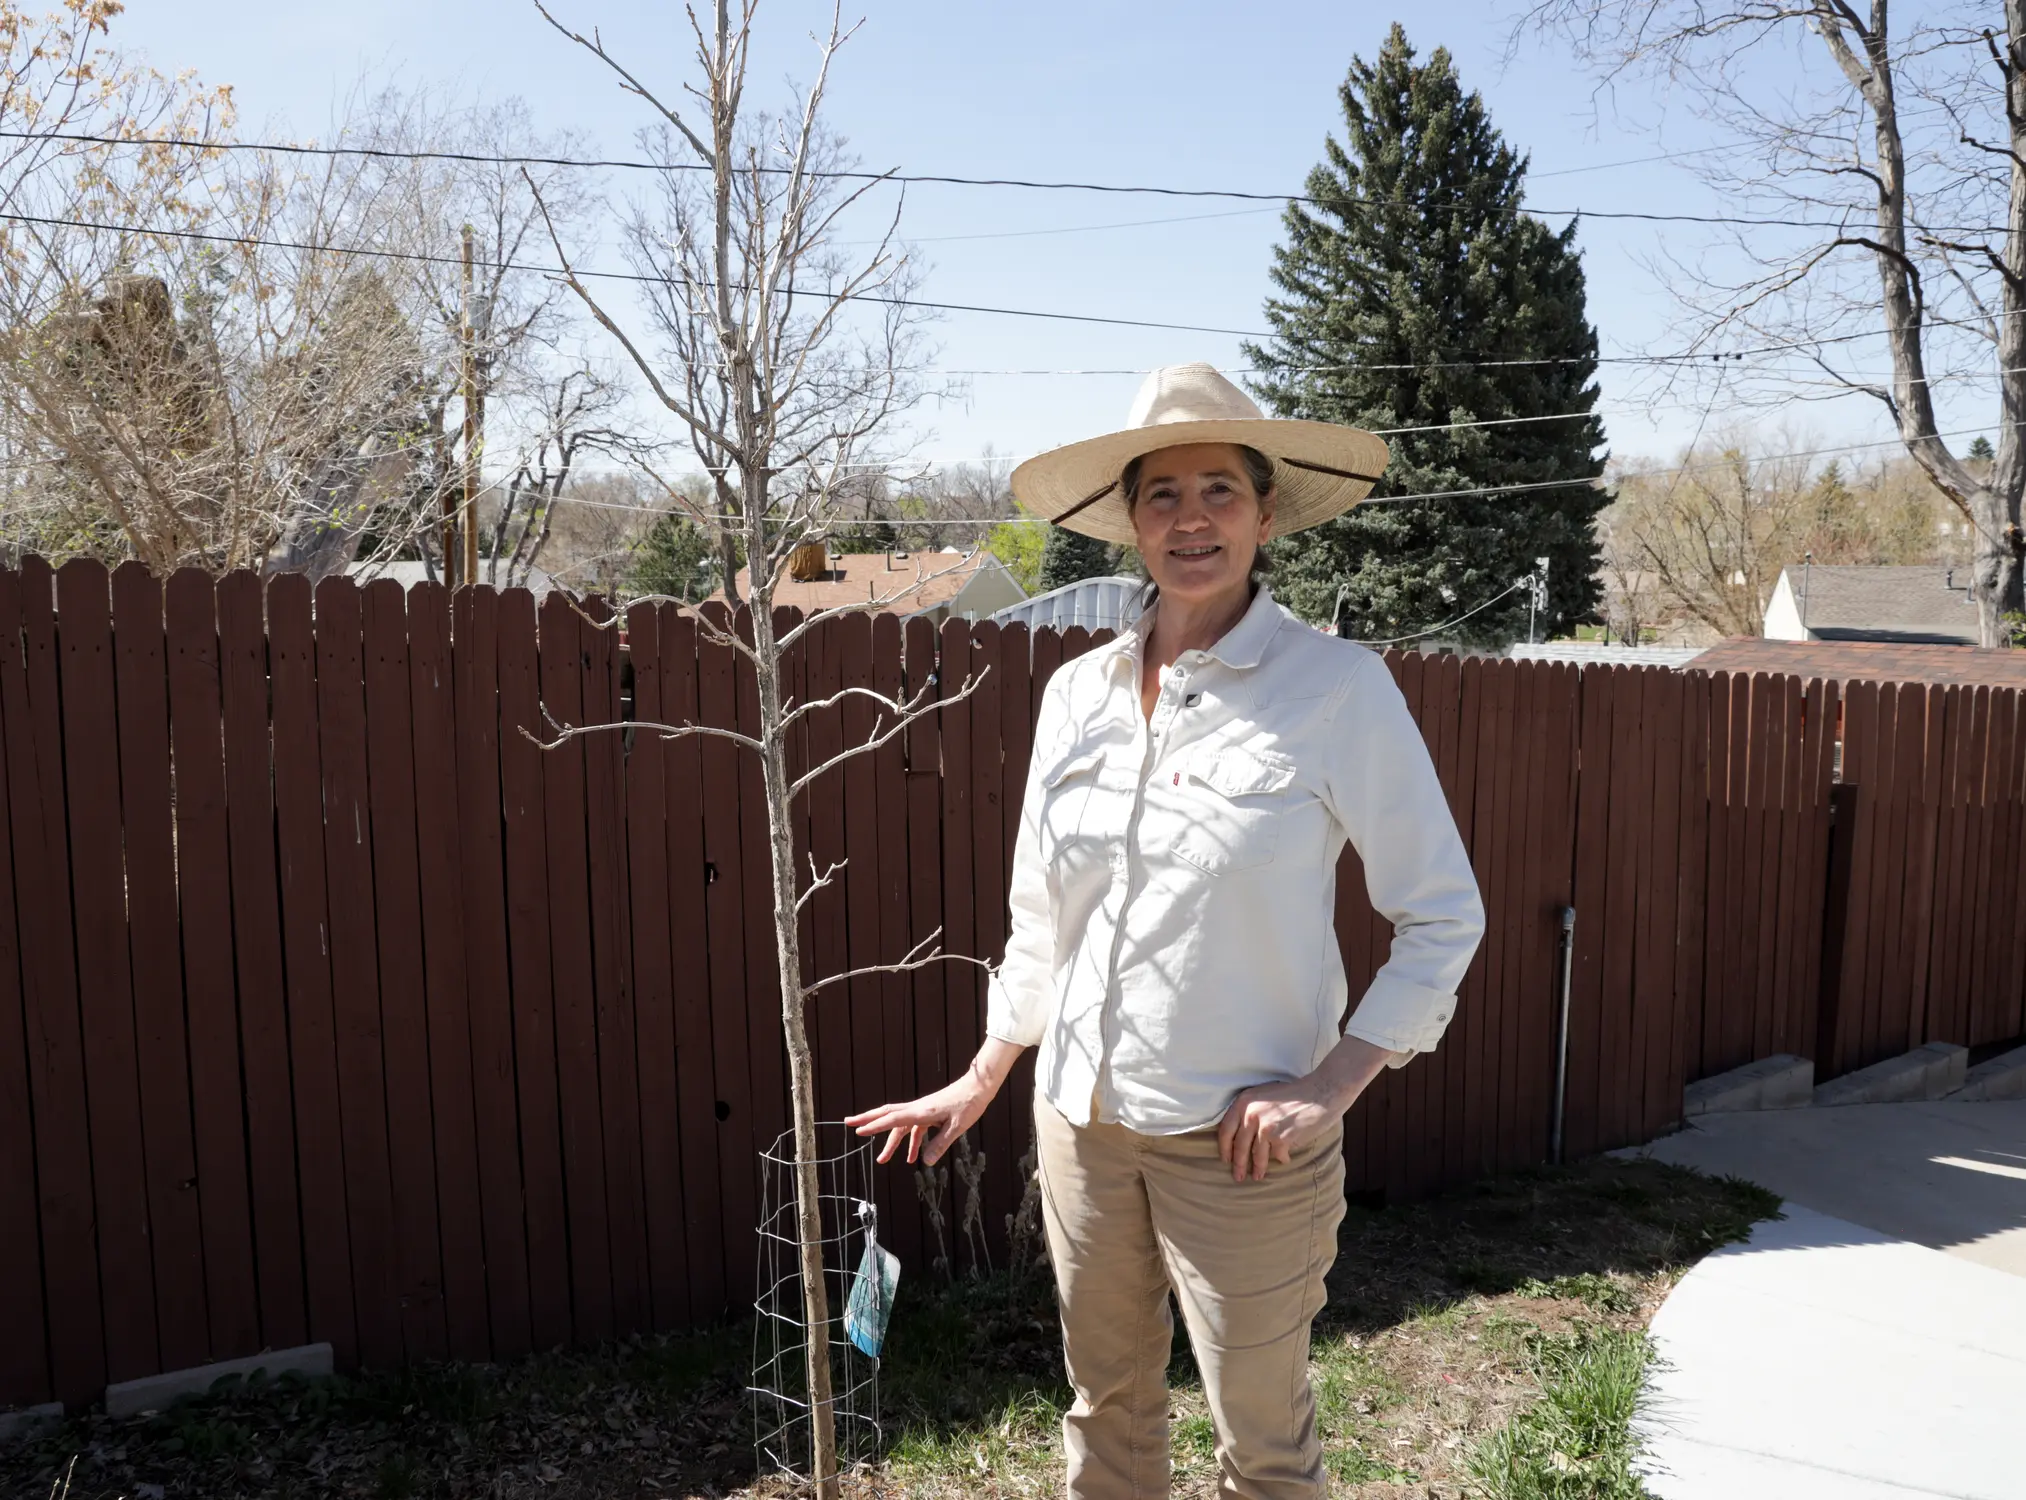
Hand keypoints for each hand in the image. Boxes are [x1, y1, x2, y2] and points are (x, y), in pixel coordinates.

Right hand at [846, 1039, 1023, 1166]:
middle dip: (868, 1120)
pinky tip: (912, 1158)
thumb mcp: (957, 1127)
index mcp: (921, 1111)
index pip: (893, 1119)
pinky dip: (910, 1143)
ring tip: (881, 1159)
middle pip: (887, 1114)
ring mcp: (922, 1110)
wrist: (979, 1087)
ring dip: (890, 1141)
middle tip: (848, 1124)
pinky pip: (914, 1129)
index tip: (857, 1131)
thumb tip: (926, 1162)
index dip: (874, 1126)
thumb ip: (941, 1144)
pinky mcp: (929, 1113)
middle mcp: (918, 1109)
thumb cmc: (969, 1104)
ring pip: (900, 1125)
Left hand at [1215, 1034, 1394, 1182]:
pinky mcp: (1280, 1137)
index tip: (1225, 1159)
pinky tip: (1285, 1158)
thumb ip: (1251, 1111)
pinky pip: (1277, 1155)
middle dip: (1238, 1164)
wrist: (1321, 1091)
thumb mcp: (1265, 1096)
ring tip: (1258, 1176)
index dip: (1224, 1147)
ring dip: (1257, 1168)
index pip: (1226, 1129)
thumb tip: (1240, 1136)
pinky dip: (1281, 1158)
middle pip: (1238, 1145)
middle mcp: (1251, 1113)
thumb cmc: (1295, 1094)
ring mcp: (1265, 1126)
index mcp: (1244, 1101)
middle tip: (1238, 1176)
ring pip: (1256, 1154)